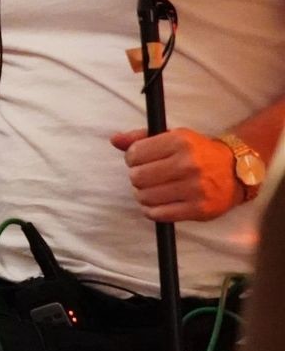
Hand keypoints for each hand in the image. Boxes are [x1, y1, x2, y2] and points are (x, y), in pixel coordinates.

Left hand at [110, 127, 240, 222]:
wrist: (236, 171)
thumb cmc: (197, 153)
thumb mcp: (172, 136)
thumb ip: (140, 137)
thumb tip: (114, 140)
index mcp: (180, 142)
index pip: (134, 154)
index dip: (132, 158)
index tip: (141, 160)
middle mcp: (188, 165)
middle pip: (137, 177)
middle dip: (137, 177)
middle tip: (147, 176)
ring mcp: (195, 189)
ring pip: (144, 197)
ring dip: (142, 194)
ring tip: (153, 189)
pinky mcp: (199, 210)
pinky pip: (157, 214)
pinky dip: (151, 210)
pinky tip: (158, 203)